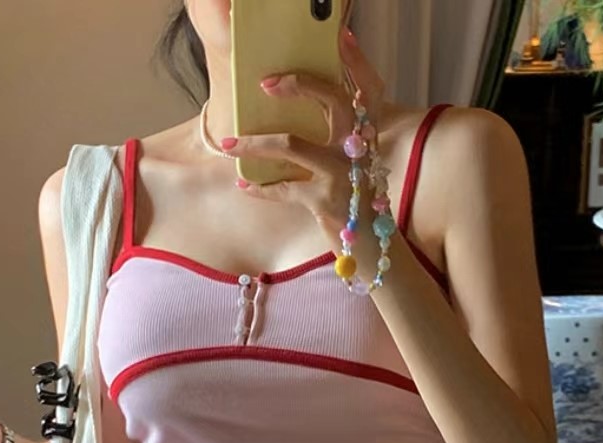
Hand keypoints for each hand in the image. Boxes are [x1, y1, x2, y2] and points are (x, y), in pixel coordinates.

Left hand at [221, 27, 385, 241]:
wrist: (373, 245)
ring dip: (254, 143)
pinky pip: (283, 187)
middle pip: (333, 100)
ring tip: (228, 145)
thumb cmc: (355, 200)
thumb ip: (337, 138)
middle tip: (266, 84)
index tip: (340, 37)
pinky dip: (260, 188)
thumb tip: (294, 115)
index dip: (357, 60)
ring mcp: (343, 173)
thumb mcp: (355, 164)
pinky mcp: (325, 200)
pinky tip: (244, 186)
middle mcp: (360, 148)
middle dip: (299, 85)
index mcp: (368, 134)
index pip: (370, 88)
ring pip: (292, 144)